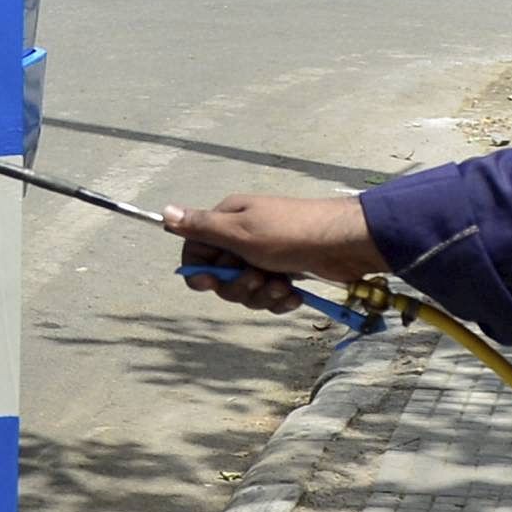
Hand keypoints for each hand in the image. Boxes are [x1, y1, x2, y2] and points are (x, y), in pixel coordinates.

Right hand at [162, 191, 382, 310]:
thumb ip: (201, 227)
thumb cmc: (291, 234)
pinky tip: (294, 295)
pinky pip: (269, 296)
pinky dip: (279, 299)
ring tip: (282, 286)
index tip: (211, 282)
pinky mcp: (285, 272)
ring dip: (262, 295)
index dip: (201, 271)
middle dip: (238, 286)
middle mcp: (244, 238)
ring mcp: (265, 256)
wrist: (346, 244)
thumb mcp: (241, 231)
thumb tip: (164, 212)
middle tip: (258, 278)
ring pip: (245, 290)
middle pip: (220, 277)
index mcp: (229, 221)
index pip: (196, 251)